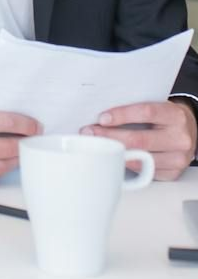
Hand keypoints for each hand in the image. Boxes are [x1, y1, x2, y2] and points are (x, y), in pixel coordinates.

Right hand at [0, 99, 40, 187]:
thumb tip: (14, 115)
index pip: (4, 123)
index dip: (25, 124)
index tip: (35, 126)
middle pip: (6, 148)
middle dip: (24, 144)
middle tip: (32, 140)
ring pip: (0, 167)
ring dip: (14, 159)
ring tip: (19, 151)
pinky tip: (0, 161)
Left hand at [83, 99, 197, 180]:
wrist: (187, 131)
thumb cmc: (164, 117)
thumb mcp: (155, 105)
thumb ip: (133, 108)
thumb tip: (101, 114)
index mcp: (175, 116)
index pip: (146, 113)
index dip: (122, 115)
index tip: (102, 118)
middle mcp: (180, 138)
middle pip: (140, 140)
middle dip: (110, 136)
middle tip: (90, 133)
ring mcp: (178, 158)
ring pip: (141, 158)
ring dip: (115, 153)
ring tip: (98, 145)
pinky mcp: (173, 173)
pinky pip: (145, 171)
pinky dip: (127, 164)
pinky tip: (115, 157)